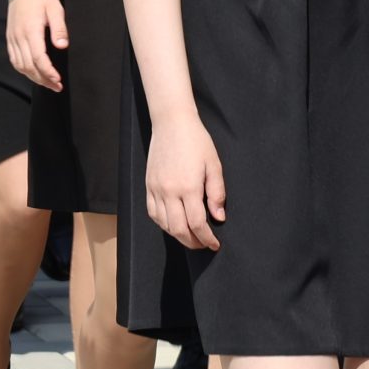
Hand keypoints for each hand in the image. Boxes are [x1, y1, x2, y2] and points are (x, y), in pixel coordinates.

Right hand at [6, 0, 68, 90]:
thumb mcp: (55, 9)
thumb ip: (59, 29)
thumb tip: (62, 46)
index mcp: (31, 30)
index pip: (38, 58)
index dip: (48, 71)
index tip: (58, 80)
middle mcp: (19, 37)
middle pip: (29, 65)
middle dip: (43, 79)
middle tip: (57, 87)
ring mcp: (12, 39)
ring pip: (20, 65)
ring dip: (33, 77)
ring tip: (48, 84)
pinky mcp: (10, 39)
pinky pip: (14, 60)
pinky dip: (23, 70)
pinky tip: (33, 74)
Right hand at [145, 114, 226, 249]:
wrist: (172, 124)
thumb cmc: (196, 141)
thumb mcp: (214, 164)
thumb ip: (217, 193)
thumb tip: (219, 217)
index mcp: (188, 187)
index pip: (197, 223)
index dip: (207, 238)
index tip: (215, 244)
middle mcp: (169, 192)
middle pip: (178, 229)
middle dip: (193, 242)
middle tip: (204, 244)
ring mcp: (156, 190)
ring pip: (164, 224)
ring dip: (178, 235)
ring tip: (191, 236)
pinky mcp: (148, 186)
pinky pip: (153, 213)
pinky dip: (163, 224)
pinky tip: (173, 224)